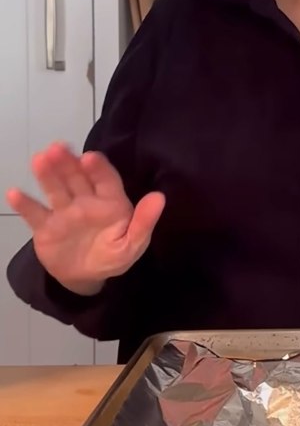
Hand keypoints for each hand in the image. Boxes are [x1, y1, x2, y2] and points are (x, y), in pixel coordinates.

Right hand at [5, 142, 164, 294]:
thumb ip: (144, 222)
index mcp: (110, 202)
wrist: (85, 277)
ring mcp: (64, 212)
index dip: (98, 168)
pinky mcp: (45, 227)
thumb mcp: (133, 244)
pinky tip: (14, 193)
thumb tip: (159, 197)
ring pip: (55, 189)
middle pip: (76, 178)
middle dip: (68, 163)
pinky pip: (34, 214)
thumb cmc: (112, 255)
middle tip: (58, 148)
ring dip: (47, 175)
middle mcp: (85, 201)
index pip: (105, 180)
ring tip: (39, 159)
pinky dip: (25, 204)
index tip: (90, 157)